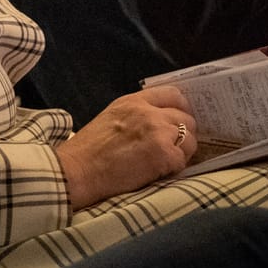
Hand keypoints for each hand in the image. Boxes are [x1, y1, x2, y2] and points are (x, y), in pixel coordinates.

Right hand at [53, 86, 196, 209]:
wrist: (77, 171)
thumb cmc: (87, 151)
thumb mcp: (111, 118)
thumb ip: (137, 115)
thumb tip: (160, 124)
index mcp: (133, 101)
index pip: (173, 94)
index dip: (182, 109)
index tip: (181, 121)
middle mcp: (148, 112)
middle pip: (186, 119)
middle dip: (184, 135)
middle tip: (173, 149)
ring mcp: (157, 132)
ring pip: (190, 140)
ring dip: (181, 153)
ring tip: (163, 163)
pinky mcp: (163, 154)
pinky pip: (182, 161)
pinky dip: (173, 169)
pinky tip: (157, 173)